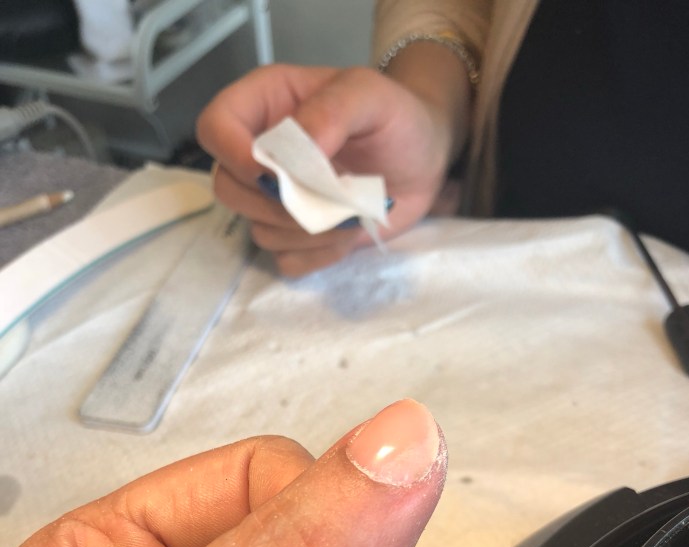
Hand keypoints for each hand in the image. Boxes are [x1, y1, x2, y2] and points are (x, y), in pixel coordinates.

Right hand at [197, 64, 456, 275]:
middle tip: (327, 196)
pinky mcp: (297, 238)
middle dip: (278, 203)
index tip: (275, 173)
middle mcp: (261, 154)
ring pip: (258, 230)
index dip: (233, 155)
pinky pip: (285, 260)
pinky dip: (318, 255)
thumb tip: (294, 153)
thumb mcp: (368, 95)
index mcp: (265, 105)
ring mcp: (277, 200)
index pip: (214, 127)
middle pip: (228, 188)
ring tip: (349, 211)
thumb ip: (329, 113)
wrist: (425, 158)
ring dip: (308, 231)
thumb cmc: (396, 117)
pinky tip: (347, 233)